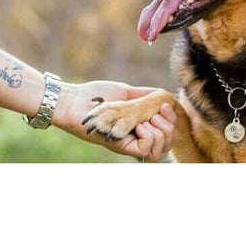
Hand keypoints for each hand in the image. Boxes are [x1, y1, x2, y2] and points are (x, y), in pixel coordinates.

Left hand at [53, 81, 176, 161]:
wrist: (74, 100)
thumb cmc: (96, 95)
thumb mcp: (126, 93)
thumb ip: (144, 96)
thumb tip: (165, 97)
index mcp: (138, 126)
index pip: (165, 135)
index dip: (172, 122)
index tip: (165, 105)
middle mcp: (134, 138)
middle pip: (166, 146)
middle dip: (169, 128)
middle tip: (157, 113)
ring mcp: (127, 144)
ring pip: (158, 152)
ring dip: (160, 133)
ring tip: (147, 119)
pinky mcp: (119, 146)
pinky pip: (145, 151)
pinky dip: (148, 136)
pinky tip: (138, 124)